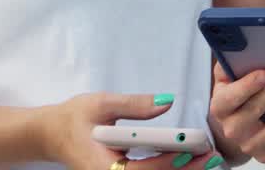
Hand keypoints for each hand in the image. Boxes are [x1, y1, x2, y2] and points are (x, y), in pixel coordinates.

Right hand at [38, 92, 220, 169]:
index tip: (191, 151)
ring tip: (209, 160)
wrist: (52, 135)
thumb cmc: (74, 118)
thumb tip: (168, 101)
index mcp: (104, 167)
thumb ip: (135, 105)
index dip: (167, 162)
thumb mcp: (101, 104)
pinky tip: (190, 161)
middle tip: (212, 157)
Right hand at [208, 63, 264, 163]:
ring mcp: (249, 144)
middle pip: (250, 115)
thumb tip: (243, 44)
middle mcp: (231, 129)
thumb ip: (233, 60)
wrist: (237, 122)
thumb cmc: (236, 93)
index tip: (263, 73)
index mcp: (220, 106)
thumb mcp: (229, 76)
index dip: (246, 87)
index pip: (228, 98)